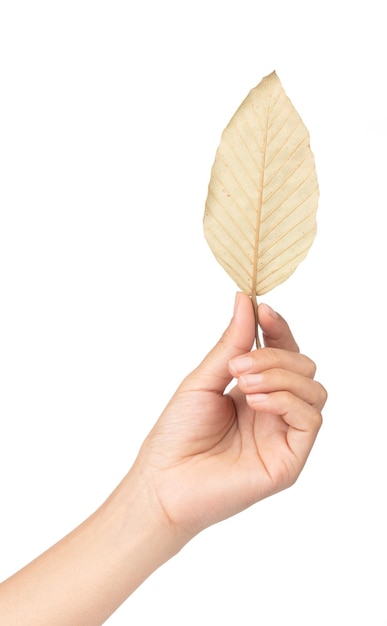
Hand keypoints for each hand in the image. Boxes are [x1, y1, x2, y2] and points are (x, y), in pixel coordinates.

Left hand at [133, 292, 326, 541]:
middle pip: (303, 366)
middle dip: (274, 356)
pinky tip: (257, 402)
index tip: (263, 309)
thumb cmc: (177, 434)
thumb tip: (245, 301)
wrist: (163, 481)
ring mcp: (283, 435)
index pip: (283, 351)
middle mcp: (274, 411)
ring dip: (281, 376)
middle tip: (238, 366)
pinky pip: (310, 419)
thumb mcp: (203, 380)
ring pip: (313, 389)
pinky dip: (288, 401)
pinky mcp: (290, 459)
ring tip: (243, 385)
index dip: (279, 328)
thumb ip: (230, 344)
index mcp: (254, 390)